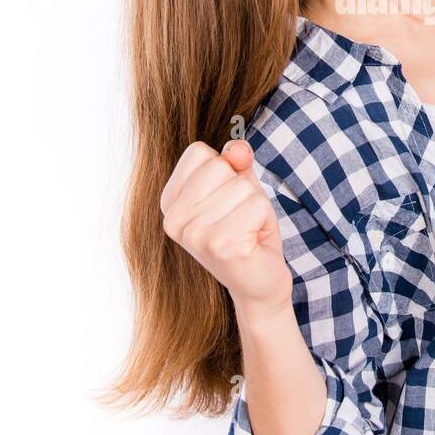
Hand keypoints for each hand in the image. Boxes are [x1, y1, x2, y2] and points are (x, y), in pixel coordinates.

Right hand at [160, 139, 290, 312]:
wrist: (259, 284)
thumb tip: (237, 149)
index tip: (225, 203)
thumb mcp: (240, 187)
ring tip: (248, 231)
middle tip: (241, 219)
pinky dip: (265, 219)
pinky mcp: (221, 244)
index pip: (199, 153)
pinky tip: (254, 241)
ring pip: (242, 186)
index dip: (225, 170)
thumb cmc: (247, 231)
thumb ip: (235, 160)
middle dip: (243, 188)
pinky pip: (257, 204)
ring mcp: (195, 234)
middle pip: (220, 166)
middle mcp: (173, 219)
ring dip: (256, 206)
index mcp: (169, 203)